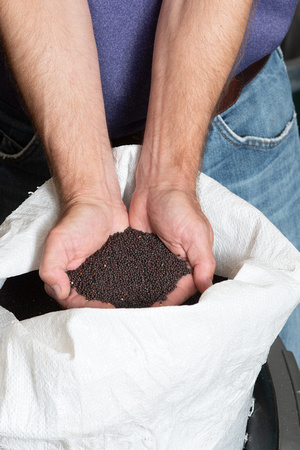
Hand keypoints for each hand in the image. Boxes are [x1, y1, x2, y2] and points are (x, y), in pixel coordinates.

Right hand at [39, 195, 128, 308]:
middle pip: (94, 302)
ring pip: (110, 294)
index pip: (75, 302)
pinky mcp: (118, 265)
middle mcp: (84, 278)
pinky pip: (124, 281)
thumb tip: (58, 291)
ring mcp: (102, 272)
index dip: (89, 307)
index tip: (106, 306)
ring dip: (121, 300)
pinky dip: (131, 287)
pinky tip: (142, 291)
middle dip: (107, 307)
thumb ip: (51, 268)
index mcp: (66, 276)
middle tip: (124, 308)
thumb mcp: (58, 241)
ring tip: (136, 303)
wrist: (99, 200)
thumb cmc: (77, 218)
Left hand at [129, 183, 214, 306]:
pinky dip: (125, 279)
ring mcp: (153, 260)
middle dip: (151, 303)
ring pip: (146, 284)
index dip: (169, 303)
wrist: (157, 185)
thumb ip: (203, 262)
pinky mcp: (136, 251)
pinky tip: (113, 291)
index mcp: (190, 264)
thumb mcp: (196, 235)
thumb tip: (207, 287)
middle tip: (134, 318)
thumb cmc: (181, 206)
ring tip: (121, 310)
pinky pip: (132, 270)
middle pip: (162, 291)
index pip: (181, 291)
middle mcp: (172, 265)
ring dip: (136, 294)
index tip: (155, 316)